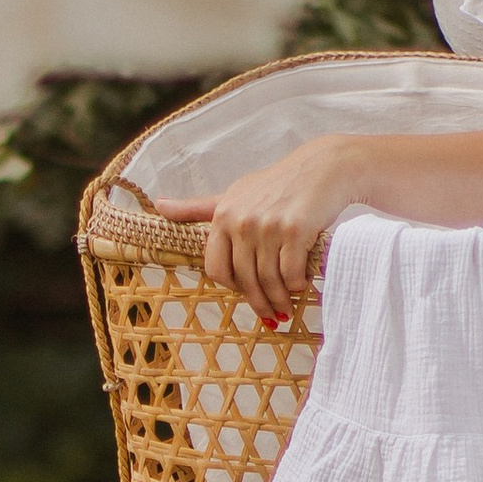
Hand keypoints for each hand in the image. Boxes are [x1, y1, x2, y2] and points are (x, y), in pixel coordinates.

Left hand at [160, 140, 368, 326]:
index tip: (247, 292)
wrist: (323, 168)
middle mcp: (242, 221)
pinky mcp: (296, 231)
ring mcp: (269, 226)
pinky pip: (291, 273)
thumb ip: (198, 208)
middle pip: (245, 279)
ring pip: (269, 280)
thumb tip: (159, 206)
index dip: (233, 287)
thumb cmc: (277, 184)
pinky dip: (297, 285)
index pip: (217, 268)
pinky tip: (302, 285)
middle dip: (259, 302)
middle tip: (272, 314)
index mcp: (223, 216)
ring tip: (287, 307)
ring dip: (280, 300)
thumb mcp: (234, 193)